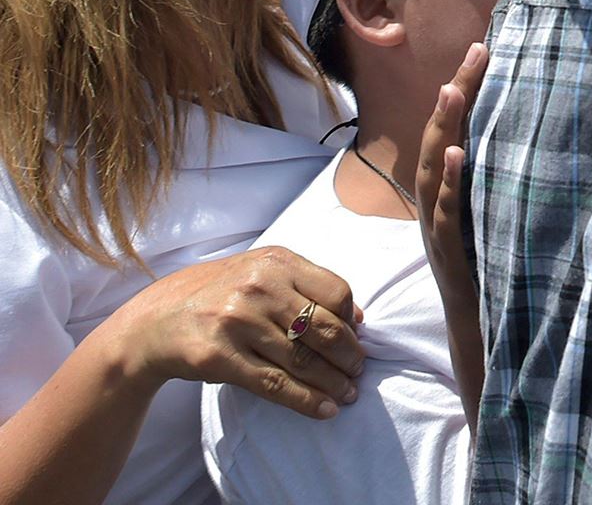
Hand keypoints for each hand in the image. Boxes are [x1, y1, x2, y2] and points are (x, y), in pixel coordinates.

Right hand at [98, 246, 362, 419]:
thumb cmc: (218, 294)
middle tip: (358, 372)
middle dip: (349, 356)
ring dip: (333, 383)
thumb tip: (356, 317)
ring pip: (303, 361)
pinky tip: (325, 409)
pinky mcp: (219, 357)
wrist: (153, 320)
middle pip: (324, 328)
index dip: (351, 320)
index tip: (356, 338)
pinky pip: (275, 385)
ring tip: (348, 395)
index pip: (336, 292)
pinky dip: (306, 400)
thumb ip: (305, 284)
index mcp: (276, 262)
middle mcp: (259, 288)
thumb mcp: (260, 272)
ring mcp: (238, 322)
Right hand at [416, 41, 487, 421]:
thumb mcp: (501, 220)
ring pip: (434, 170)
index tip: (486, 47)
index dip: (464, 91)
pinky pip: (446, 214)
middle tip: (478, 49)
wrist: (483, 335)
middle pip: (440, 138)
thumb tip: (543, 137)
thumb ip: (507, 183)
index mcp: (449, 194)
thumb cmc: (496, 274)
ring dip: (444, 128)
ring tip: (454, 88)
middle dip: (457, 93)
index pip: (453, 132)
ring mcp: (439, 230)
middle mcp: (437, 206)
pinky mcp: (449, 255)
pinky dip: (451, 183)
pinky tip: (460, 154)